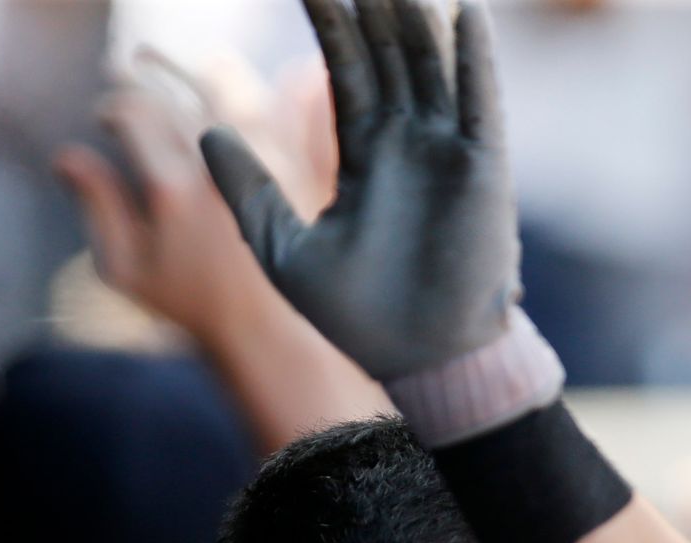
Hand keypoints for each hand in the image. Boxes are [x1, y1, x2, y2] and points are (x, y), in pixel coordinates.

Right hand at [54, 52, 333, 348]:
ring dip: (182, 72)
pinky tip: (210, 100)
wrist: (267, 322)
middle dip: (141, 79)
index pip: (131, 111)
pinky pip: (258, 97)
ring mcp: (257, 154)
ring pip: (215, 80)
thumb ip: (96, 205)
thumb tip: (64, 156)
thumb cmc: (189, 302)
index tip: (106, 118)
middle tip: (129, 87)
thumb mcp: (126, 267)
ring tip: (162, 78)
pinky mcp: (288, 155)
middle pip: (170, 89)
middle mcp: (215, 162)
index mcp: (170, 187)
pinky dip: (229, 88)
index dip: (111, 107)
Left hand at [201, 0, 519, 380]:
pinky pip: (480, 100)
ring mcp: (448, 150)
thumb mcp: (281, 249)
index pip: (347, 71)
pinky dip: (474, 57)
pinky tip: (463, 11)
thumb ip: (249, 190)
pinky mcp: (484, 167)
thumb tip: (206, 134)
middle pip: (390, 54)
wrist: (418, 359)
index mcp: (364, 155)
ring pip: (431, 65)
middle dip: (373, 5)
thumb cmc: (354, 316)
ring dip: (415, 17)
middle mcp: (408, 143)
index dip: (330, 24)